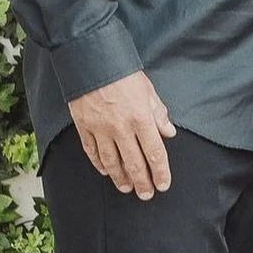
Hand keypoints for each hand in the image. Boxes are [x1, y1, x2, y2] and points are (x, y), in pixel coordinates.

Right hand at [68, 70, 175, 197]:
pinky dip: (99, 164)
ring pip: (112, 161)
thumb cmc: (122, 72)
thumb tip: (169, 133)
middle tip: (146, 194)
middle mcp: (121, 127)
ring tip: (126, 187)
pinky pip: (92, 151)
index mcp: (141, 118)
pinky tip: (106, 172)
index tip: (163, 185)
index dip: (160, 172)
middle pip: (134, 163)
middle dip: (142, 182)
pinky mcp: (84, 126)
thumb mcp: (147, 89)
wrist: (90, 58)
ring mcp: (100, 129)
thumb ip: (158, 113)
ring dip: (120, 178)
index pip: (155, 153)